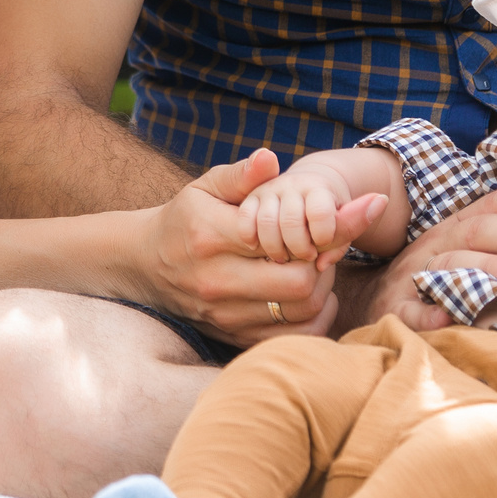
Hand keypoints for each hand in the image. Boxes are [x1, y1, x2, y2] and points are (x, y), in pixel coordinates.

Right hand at [139, 149, 385, 345]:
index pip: (287, 238)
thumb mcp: (205, 187)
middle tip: (323, 246)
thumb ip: (241, 176)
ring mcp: (225, 314)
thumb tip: (270, 158)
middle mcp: (217, 280)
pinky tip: (310, 297)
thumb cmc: (185, 219)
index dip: (327, 229)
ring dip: (322, 289)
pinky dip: (315, 320)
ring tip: (316, 267)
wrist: (145, 267)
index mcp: (212, 235)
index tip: (352, 216)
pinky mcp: (232, 338)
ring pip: (302, 311)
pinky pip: (293, 338)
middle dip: (325, 262)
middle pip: (301, 282)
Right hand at [340, 182, 496, 330]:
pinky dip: (428, 315)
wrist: (369, 304)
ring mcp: (412, 278)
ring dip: (487, 268)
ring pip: (450, 268)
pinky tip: (449, 318)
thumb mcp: (459, 251)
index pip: (491, 205)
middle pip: (477, 232)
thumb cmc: (431, 278)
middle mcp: (434, 247)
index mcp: (453, 229)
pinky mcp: (395, 312)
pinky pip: (411, 313)